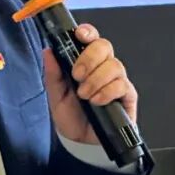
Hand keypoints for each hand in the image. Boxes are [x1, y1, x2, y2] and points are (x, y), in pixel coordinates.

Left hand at [42, 24, 138, 144]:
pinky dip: (107, 92)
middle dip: (89, 58)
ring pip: (114, 65)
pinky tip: (96, 102)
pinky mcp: (127, 95)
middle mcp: (103, 67)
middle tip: (77, 75)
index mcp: (86, 62)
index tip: (80, 36)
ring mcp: (117, 80)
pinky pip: (122, 85)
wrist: (81, 142)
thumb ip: (52, 74)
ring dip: (96, 79)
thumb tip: (48, 51)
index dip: (88, 32)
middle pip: (104, 46)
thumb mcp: (56, 96)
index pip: (91, 38)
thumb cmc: (70, 115)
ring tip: (85, 95)